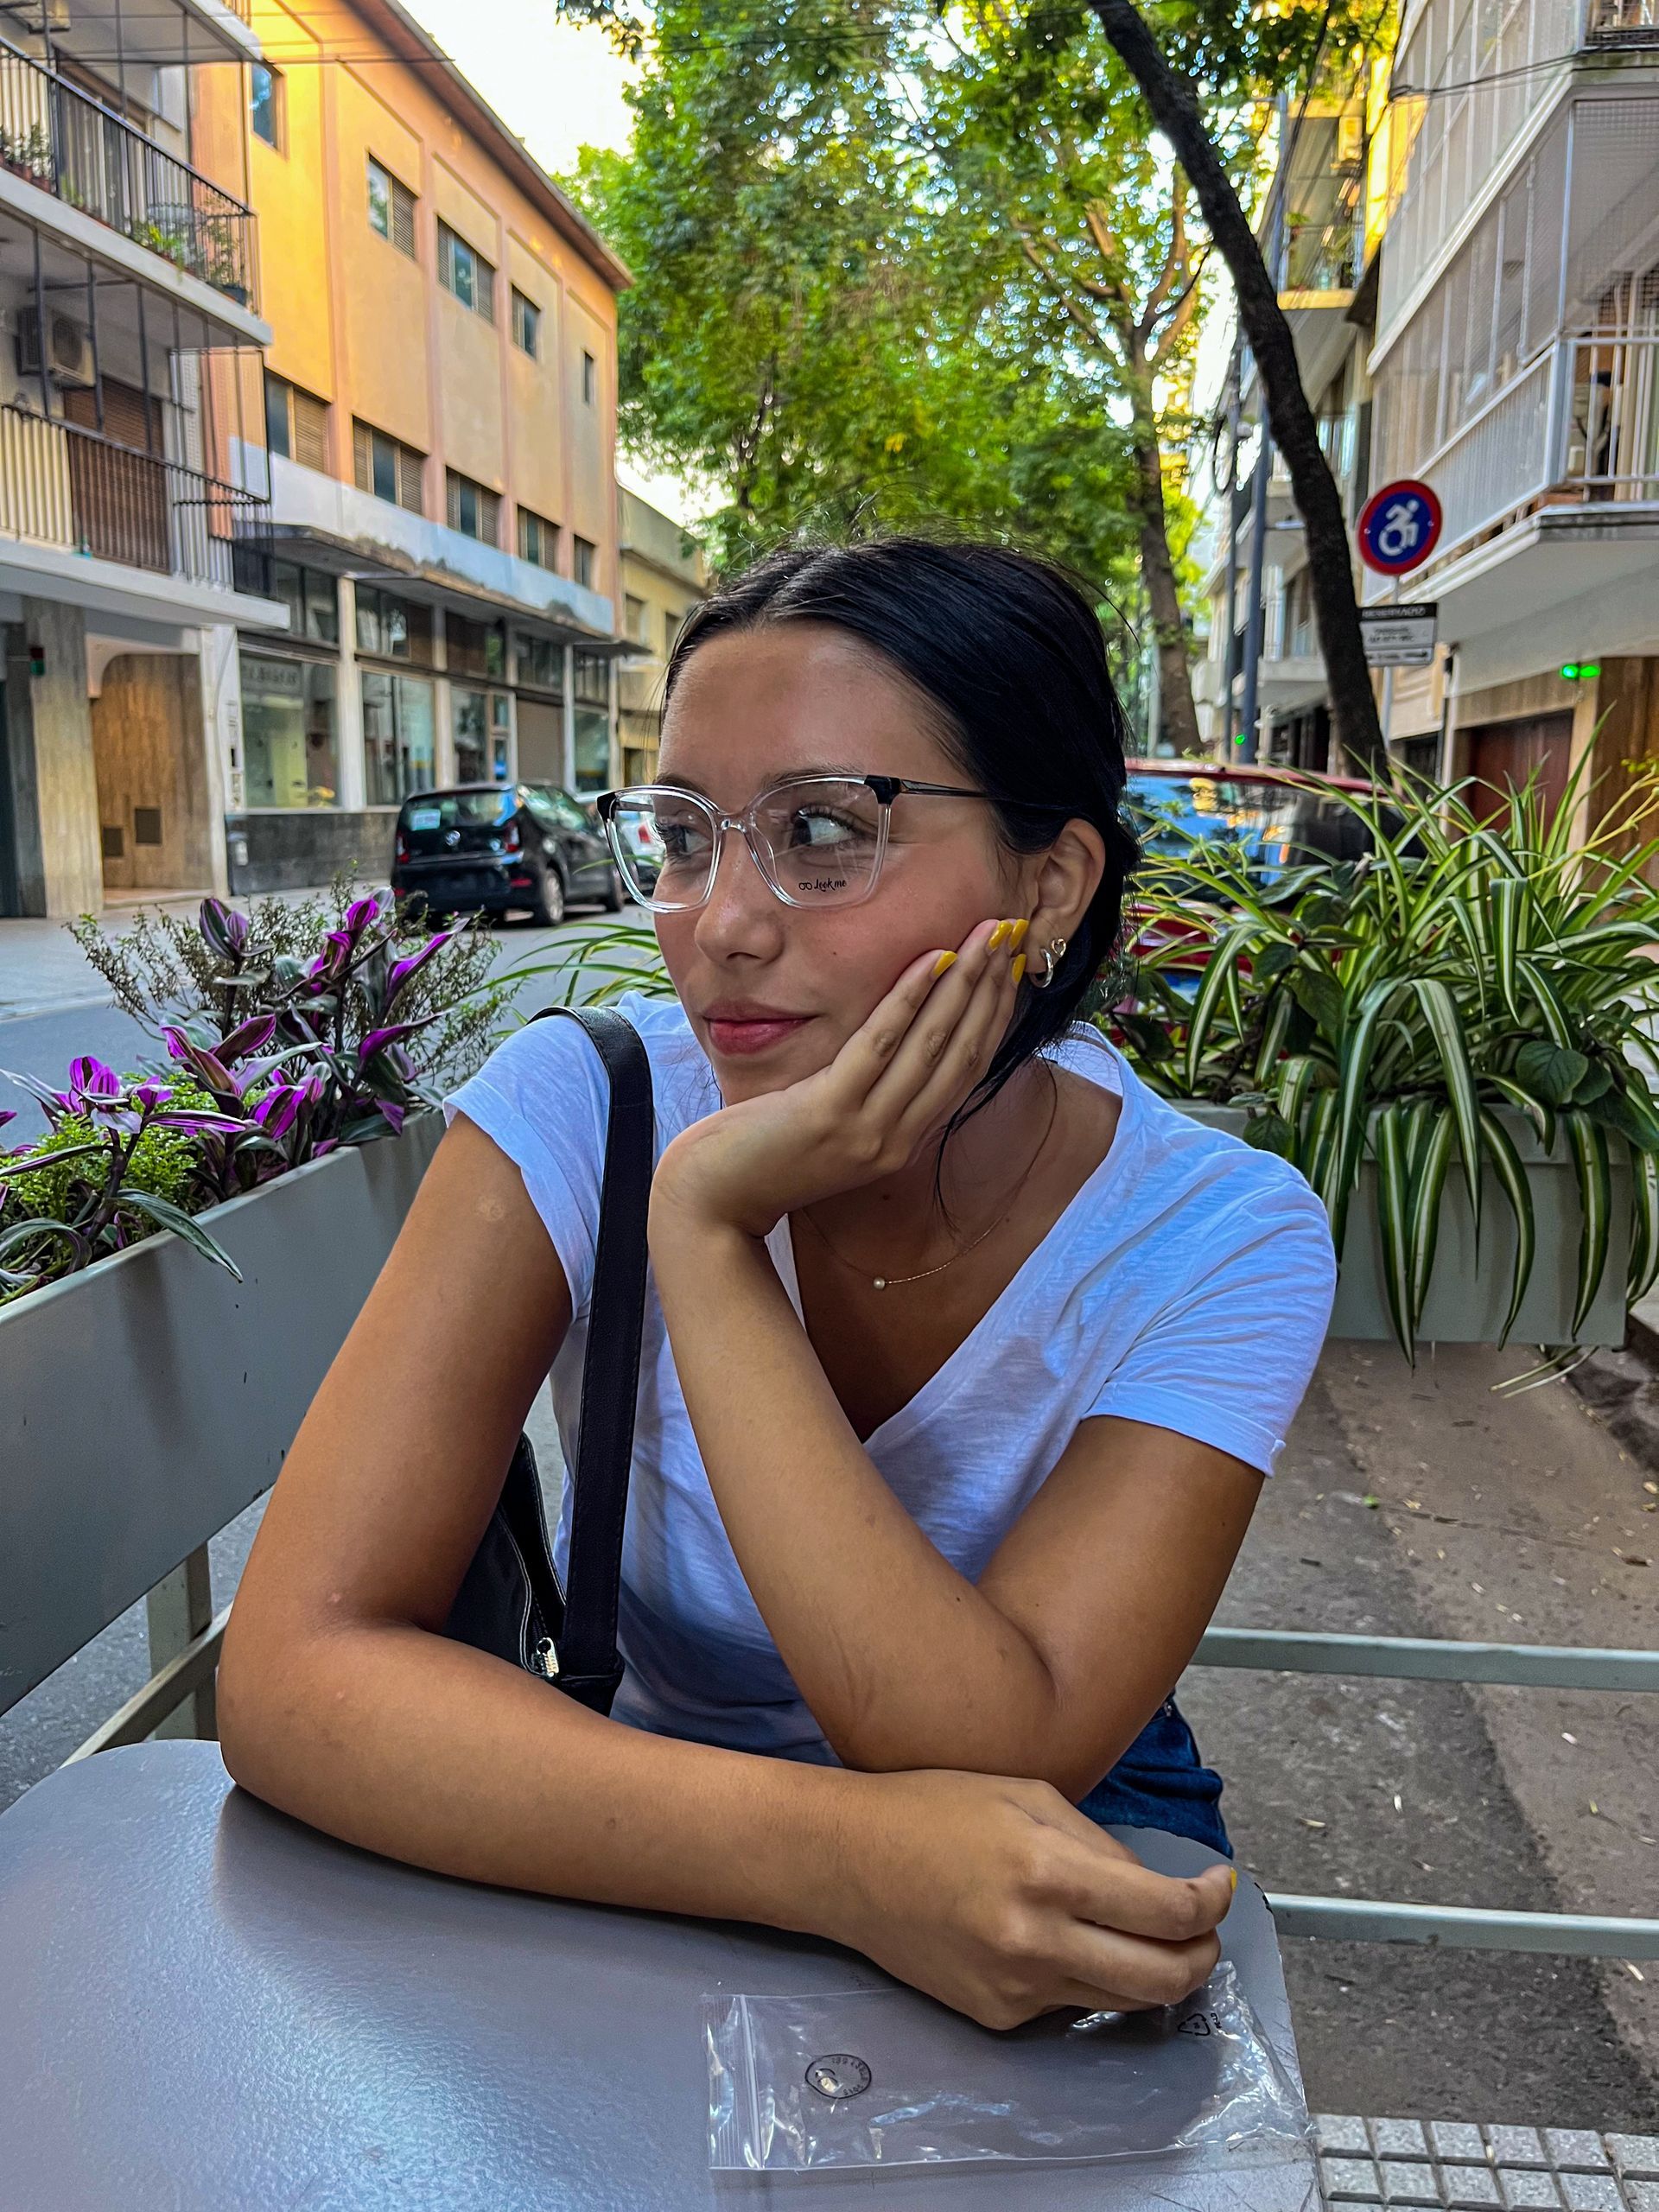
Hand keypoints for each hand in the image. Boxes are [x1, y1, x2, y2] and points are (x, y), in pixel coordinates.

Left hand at [651, 916, 1024, 1239]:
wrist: (711, 1202)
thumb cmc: (762, 1156)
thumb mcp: (831, 1125)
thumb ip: (868, 1093)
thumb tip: (896, 1037)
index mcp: (903, 1140)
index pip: (967, 1070)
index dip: (995, 1015)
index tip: (1012, 967)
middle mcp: (898, 1139)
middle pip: (963, 1052)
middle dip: (992, 988)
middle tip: (1012, 934)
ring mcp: (868, 1129)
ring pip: (934, 1045)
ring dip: (966, 983)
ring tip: (987, 935)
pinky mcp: (829, 1113)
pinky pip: (879, 1045)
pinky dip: (910, 998)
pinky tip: (932, 958)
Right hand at [827, 1768, 1232, 2030]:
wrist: (849, 1863)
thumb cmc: (933, 1810)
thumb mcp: (1028, 1796)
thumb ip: (1100, 1845)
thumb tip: (1154, 1887)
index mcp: (1047, 1873)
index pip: (1166, 1912)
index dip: (1211, 1902)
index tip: (1220, 1884)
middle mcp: (1036, 1942)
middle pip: (1164, 1979)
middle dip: (1203, 1955)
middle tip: (1204, 1928)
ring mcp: (1016, 1989)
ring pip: (1123, 1999)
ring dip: (1154, 1970)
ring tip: (1148, 1932)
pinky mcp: (998, 2017)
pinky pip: (1071, 2003)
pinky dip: (1090, 1974)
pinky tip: (1068, 1938)